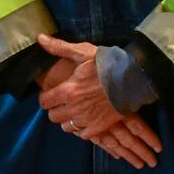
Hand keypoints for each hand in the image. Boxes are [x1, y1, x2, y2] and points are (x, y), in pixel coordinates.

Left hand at [36, 35, 163, 168]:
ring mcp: (87, 119)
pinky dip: (82, 129)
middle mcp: (74, 108)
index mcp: (67, 90)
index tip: (52, 93)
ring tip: (74, 110)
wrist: (133, 78)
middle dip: (55, 108)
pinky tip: (86, 120)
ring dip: (68, 119)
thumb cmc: (106, 64)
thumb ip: (59, 47)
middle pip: (53, 116)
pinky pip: (83, 135)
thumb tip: (40, 38)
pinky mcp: (99, 127)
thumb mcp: (82, 52)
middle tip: (63, 101)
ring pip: (66, 127)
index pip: (44, 102)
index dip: (46, 97)